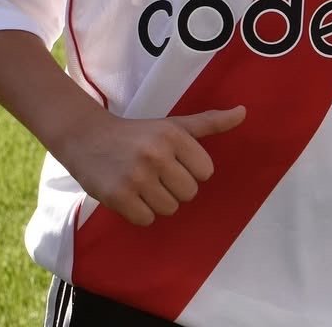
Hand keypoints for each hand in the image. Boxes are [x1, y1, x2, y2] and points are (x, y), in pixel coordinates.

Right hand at [60, 105, 245, 225]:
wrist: (88, 137)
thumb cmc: (137, 133)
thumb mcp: (173, 124)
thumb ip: (209, 122)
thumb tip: (244, 112)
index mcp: (173, 135)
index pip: (205, 172)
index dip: (191, 170)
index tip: (173, 161)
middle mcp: (157, 154)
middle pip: (190, 193)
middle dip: (175, 187)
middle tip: (156, 173)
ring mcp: (137, 177)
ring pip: (170, 209)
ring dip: (158, 201)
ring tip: (142, 183)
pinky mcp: (119, 197)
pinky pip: (147, 219)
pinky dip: (140, 212)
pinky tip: (130, 194)